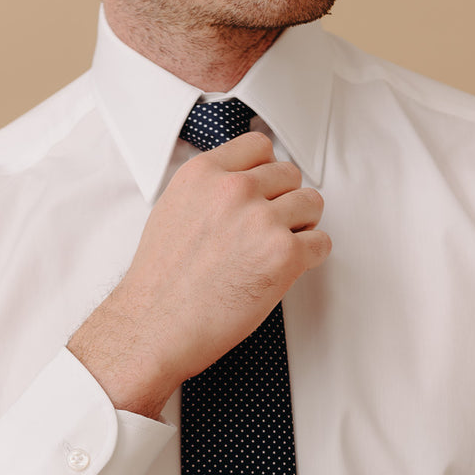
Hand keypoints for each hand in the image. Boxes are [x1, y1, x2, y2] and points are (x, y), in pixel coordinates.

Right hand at [67, 131, 330, 418]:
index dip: (266, 172)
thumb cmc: (159, 284)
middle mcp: (233, 190)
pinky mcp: (283, 255)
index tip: (264, 192)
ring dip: (301, 227)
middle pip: (289, 174)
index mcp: (203, 174)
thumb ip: (208, 192)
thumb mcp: (172, 213)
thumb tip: (242, 187)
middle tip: (268, 231)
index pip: (258, 146)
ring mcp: (261, 220)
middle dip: (284, 201)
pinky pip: (320, 243)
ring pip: (311, 204)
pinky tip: (284, 271)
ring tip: (275, 251)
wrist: (154, 328)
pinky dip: (309, 258)